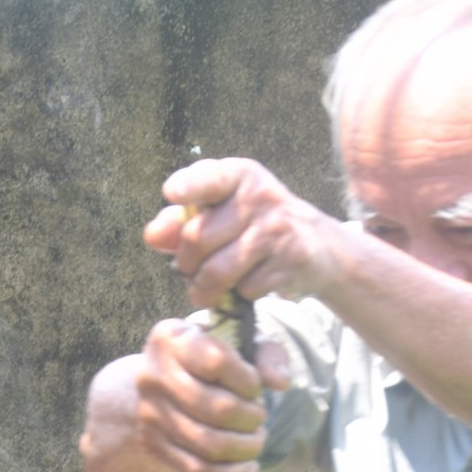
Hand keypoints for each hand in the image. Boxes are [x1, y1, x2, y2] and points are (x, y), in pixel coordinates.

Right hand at [118, 317, 291, 471]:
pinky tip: (249, 466)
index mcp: (170, 338)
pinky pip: (198, 470)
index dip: (248, 380)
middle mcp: (151, 375)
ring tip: (257, 438)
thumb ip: (267, 354)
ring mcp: (149, 413)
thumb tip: (280, 382)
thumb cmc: (211, 358)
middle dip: (252, 417)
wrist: (165, 384)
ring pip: (210, 445)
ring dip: (246, 447)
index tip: (254, 384)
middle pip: (218, 409)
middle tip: (259, 415)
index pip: (217, 362)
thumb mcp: (239, 343)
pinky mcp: (152, 445)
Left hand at [144, 158, 347, 309]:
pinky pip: (245, 290)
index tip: (172, 193)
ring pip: (217, 272)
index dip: (188, 186)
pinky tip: (248, 285)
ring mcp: (278, 227)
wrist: (317, 245)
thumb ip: (181, 221)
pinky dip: (240, 296)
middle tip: (190, 272)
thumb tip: (153, 236)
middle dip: (185, 265)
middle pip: (197, 239)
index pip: (209, 177)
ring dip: (204, 290)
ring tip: (205, 291)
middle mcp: (259, 195)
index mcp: (238, 175)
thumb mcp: (221, 212)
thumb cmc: (254, 225)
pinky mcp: (292, 259)